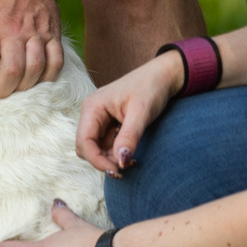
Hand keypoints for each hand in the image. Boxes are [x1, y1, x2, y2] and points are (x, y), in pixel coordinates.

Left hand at [0, 0, 62, 97]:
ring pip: (35, 69)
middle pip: (12, 71)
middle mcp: (14, 30)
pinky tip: (35, 81)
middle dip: (0, 91)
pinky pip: (56, 61)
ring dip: (22, 87)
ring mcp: (36, 32)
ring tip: (9, 89)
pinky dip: (48, 76)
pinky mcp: (52, 32)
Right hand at [76, 54, 180, 174]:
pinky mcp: (108, 123)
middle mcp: (91, 114)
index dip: (96, 159)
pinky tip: (131, 153)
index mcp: (93, 108)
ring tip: (132, 161)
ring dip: (110, 158)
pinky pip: (106, 143)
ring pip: (95, 147)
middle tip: (126, 167)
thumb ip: (129, 137)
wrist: (162, 76)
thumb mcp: (141, 113)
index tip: (116, 170)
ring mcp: (99, 119)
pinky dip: (116, 152)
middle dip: (102, 160)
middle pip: (85, 146)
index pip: (84, 141)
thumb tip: (120, 162)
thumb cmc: (150, 88)